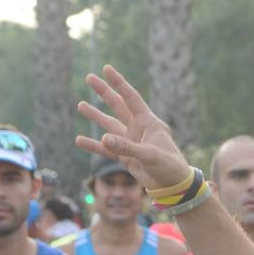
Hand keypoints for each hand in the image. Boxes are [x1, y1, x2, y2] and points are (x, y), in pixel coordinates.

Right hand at [75, 65, 194, 191]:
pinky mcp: (126, 157)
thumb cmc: (169, 166)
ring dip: (96, 116)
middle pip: (118, 106)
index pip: (131, 98)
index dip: (119, 83)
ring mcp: (131, 142)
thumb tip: (103, 139)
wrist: (173, 186)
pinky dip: (94, 145)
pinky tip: (79, 141)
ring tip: (81, 105)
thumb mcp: (150, 155)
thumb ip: (126, 147)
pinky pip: (106, 149)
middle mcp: (139, 129)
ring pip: (110, 125)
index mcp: (149, 122)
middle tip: (89, 78)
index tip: (106, 68)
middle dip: (104, 92)